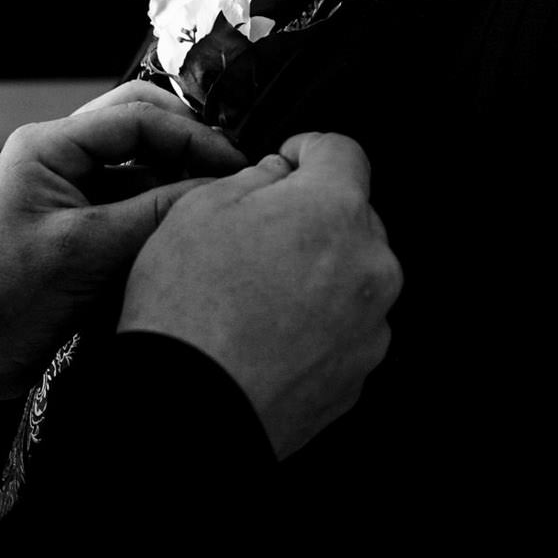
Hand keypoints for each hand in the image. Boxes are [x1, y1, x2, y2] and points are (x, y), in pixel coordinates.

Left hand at [0, 82, 245, 403]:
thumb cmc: (0, 299)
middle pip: (139, 125)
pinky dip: (160, 208)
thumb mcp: (84, 254)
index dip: (191, 137)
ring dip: (176, 176)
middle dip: (187, 144)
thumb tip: (217, 191)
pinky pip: (130, 200)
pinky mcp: (79, 225)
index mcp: (47, 145)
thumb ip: (153, 215)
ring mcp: (69, 190)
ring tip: (218, 201)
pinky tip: (187, 228)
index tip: (234, 165)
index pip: (136, 116)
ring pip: (139, 163)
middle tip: (232, 172)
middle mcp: (58, 157)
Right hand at [118, 132, 400, 459]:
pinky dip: (316, 322)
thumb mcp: (199, 209)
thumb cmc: (188, 310)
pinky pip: (344, 327)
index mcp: (334, 211)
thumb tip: (276, 176)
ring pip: (350, 275)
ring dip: (316, 272)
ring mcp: (370, 325)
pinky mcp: (359, 373)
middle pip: (352, 217)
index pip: (343, 151)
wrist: (189, 408)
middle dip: (311, 217)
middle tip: (255, 237)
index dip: (307, 149)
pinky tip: (267, 332)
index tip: (287, 162)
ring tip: (255, 295)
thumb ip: (253, 177)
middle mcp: (370, 266)